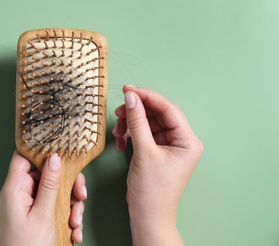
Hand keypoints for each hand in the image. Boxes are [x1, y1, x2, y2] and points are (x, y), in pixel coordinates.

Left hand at [0, 151, 86, 245]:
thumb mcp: (43, 214)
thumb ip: (50, 184)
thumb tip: (55, 158)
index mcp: (16, 187)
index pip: (24, 156)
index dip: (40, 148)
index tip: (60, 148)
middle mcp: (23, 192)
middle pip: (48, 174)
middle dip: (68, 185)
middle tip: (80, 195)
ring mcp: (32, 204)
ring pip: (58, 191)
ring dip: (72, 205)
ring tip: (75, 222)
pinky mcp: (41, 215)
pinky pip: (59, 206)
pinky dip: (69, 217)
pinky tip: (74, 231)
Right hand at [113, 85, 202, 245]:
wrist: (147, 216)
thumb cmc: (152, 190)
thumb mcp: (144, 152)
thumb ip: (137, 122)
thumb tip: (131, 97)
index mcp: (187, 140)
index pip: (168, 109)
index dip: (147, 97)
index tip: (128, 89)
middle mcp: (180, 141)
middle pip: (157, 114)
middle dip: (137, 112)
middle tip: (119, 109)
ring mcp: (168, 146)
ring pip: (148, 123)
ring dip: (131, 124)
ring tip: (117, 130)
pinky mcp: (156, 151)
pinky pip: (143, 134)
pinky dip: (130, 134)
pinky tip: (121, 141)